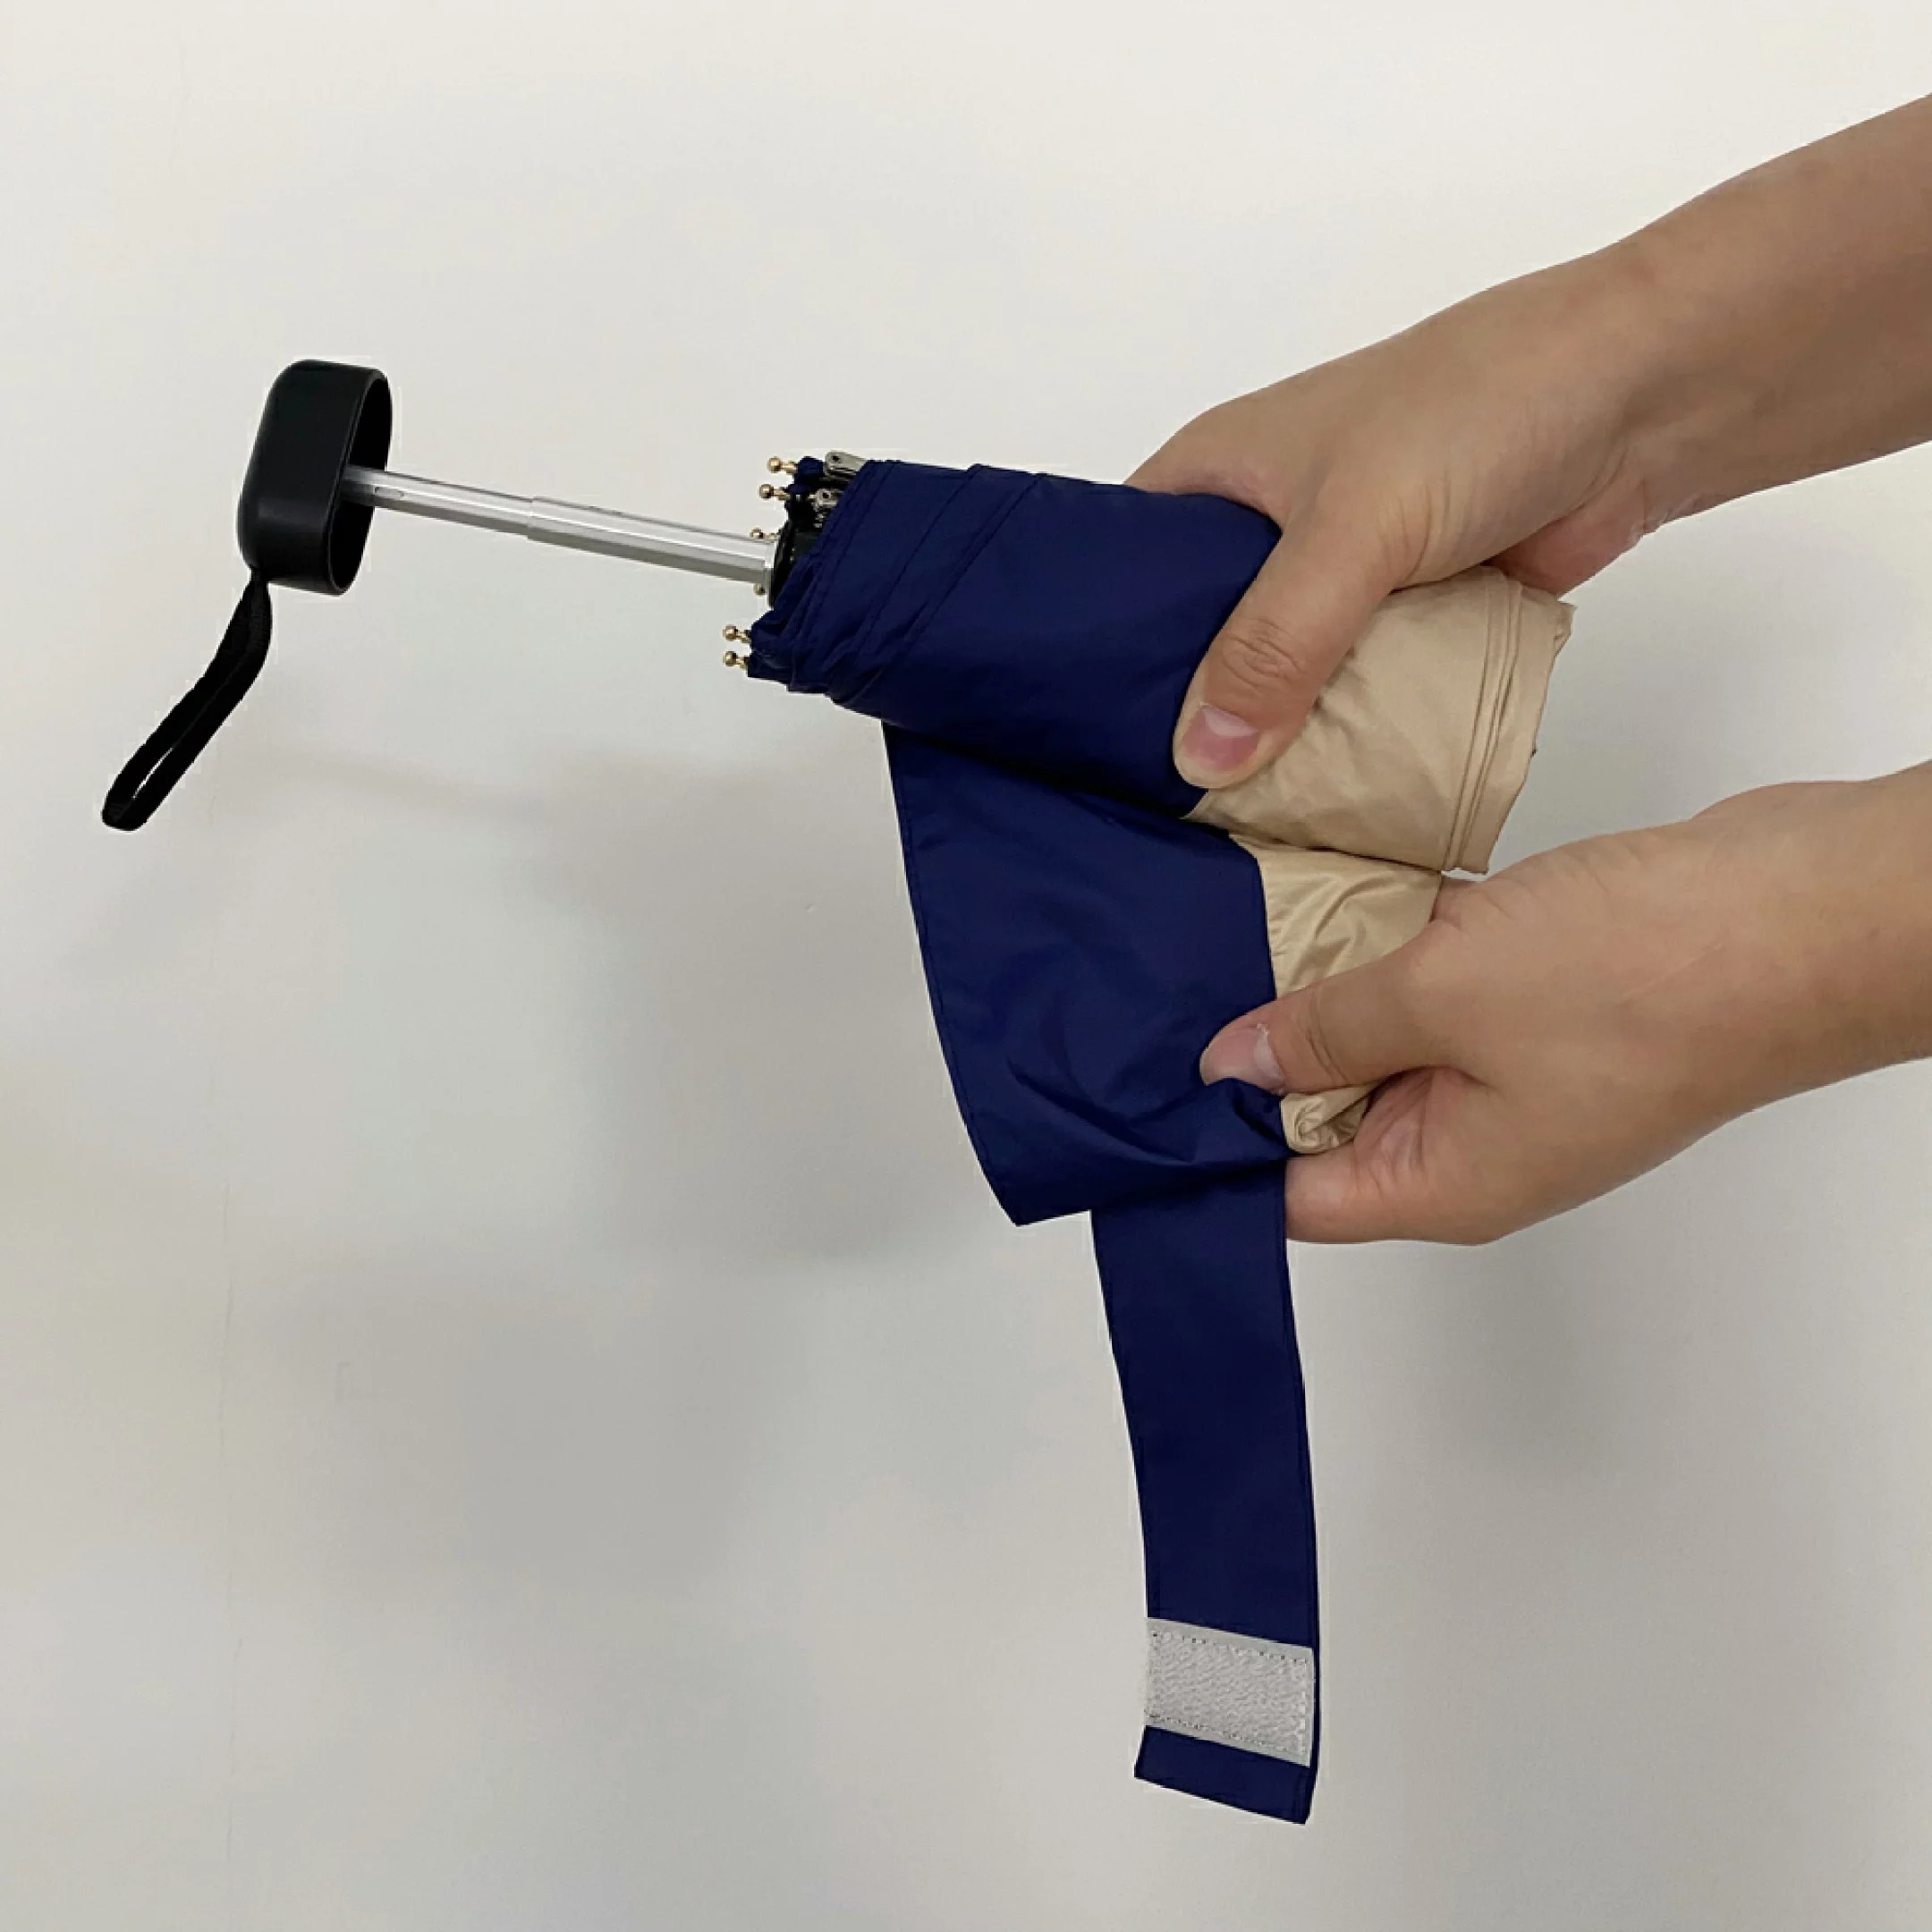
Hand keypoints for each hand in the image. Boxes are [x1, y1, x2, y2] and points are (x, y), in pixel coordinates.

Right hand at [1133, 94, 1931, 789]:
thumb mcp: (1351, 528)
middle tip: (1136, 813)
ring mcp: (1340, 577)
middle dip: (1180, 718)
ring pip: (1278, 678)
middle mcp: (1264, 527)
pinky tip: (1312, 805)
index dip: (1085, 650)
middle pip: (1193, 642)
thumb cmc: (1480, 408)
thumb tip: (1200, 764)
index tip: (1062, 741)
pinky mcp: (1407, 616)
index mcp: (1217, 473)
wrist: (1645, 398)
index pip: (1114, 571)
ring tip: (1213, 832)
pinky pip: (1354, 696)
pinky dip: (1342, 741)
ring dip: (1268, 741)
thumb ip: (1274, 645)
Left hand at [1199, 768, 1931, 1243]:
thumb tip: (1230, 1067)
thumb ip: (1326, 1030)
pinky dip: (1390, 940)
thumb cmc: (1647, 979)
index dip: (1215, 1145)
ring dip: (1324, 983)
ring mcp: (1514, 1068)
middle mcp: (1472, 1140)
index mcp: (1443, 1182)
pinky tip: (1326, 886)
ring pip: (1382, 1036)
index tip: (1141, 1083)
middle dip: (1261, 1053)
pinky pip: (1438, 980)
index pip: (1293, 1194)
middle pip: (1330, 1115)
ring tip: (1221, 927)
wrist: (1800, 909)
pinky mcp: (1545, 1000)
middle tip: (1166, 982)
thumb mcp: (1444, 995)